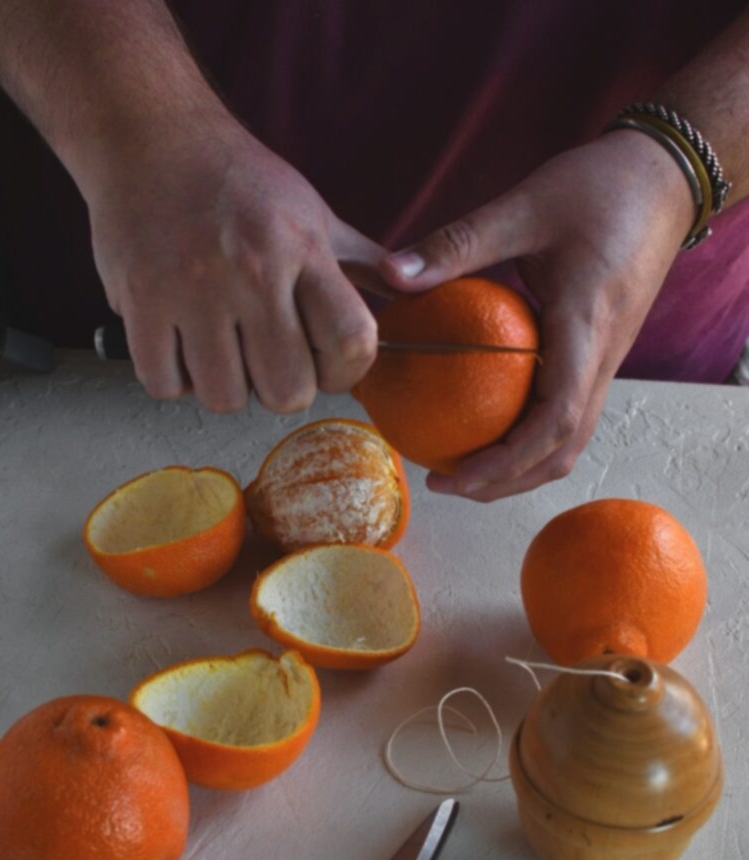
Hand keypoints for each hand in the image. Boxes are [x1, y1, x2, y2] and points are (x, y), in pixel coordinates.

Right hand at [82, 110, 389, 412]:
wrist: (148, 135)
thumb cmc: (238, 183)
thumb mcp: (313, 213)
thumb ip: (362, 263)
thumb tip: (415, 289)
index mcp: (302, 247)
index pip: (351, 342)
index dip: (345, 374)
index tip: (326, 366)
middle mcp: (250, 269)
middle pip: (287, 391)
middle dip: (281, 389)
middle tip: (265, 360)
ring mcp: (190, 288)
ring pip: (225, 397)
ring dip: (224, 386)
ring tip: (219, 348)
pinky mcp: (139, 301)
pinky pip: (165, 385)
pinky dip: (174, 379)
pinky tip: (180, 345)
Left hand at [380, 131, 696, 500]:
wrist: (664, 178)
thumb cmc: (600, 187)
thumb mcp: (524, 206)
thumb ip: (459, 243)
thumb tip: (393, 273)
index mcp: (586, 329)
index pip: (555, 421)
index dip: (505, 462)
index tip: (454, 476)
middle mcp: (602, 358)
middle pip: (562, 450)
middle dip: (505, 482)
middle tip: (444, 482)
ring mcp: (605, 361)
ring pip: (569, 440)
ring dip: (519, 468)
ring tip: (462, 468)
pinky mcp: (599, 356)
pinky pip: (567, 413)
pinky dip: (528, 436)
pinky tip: (484, 423)